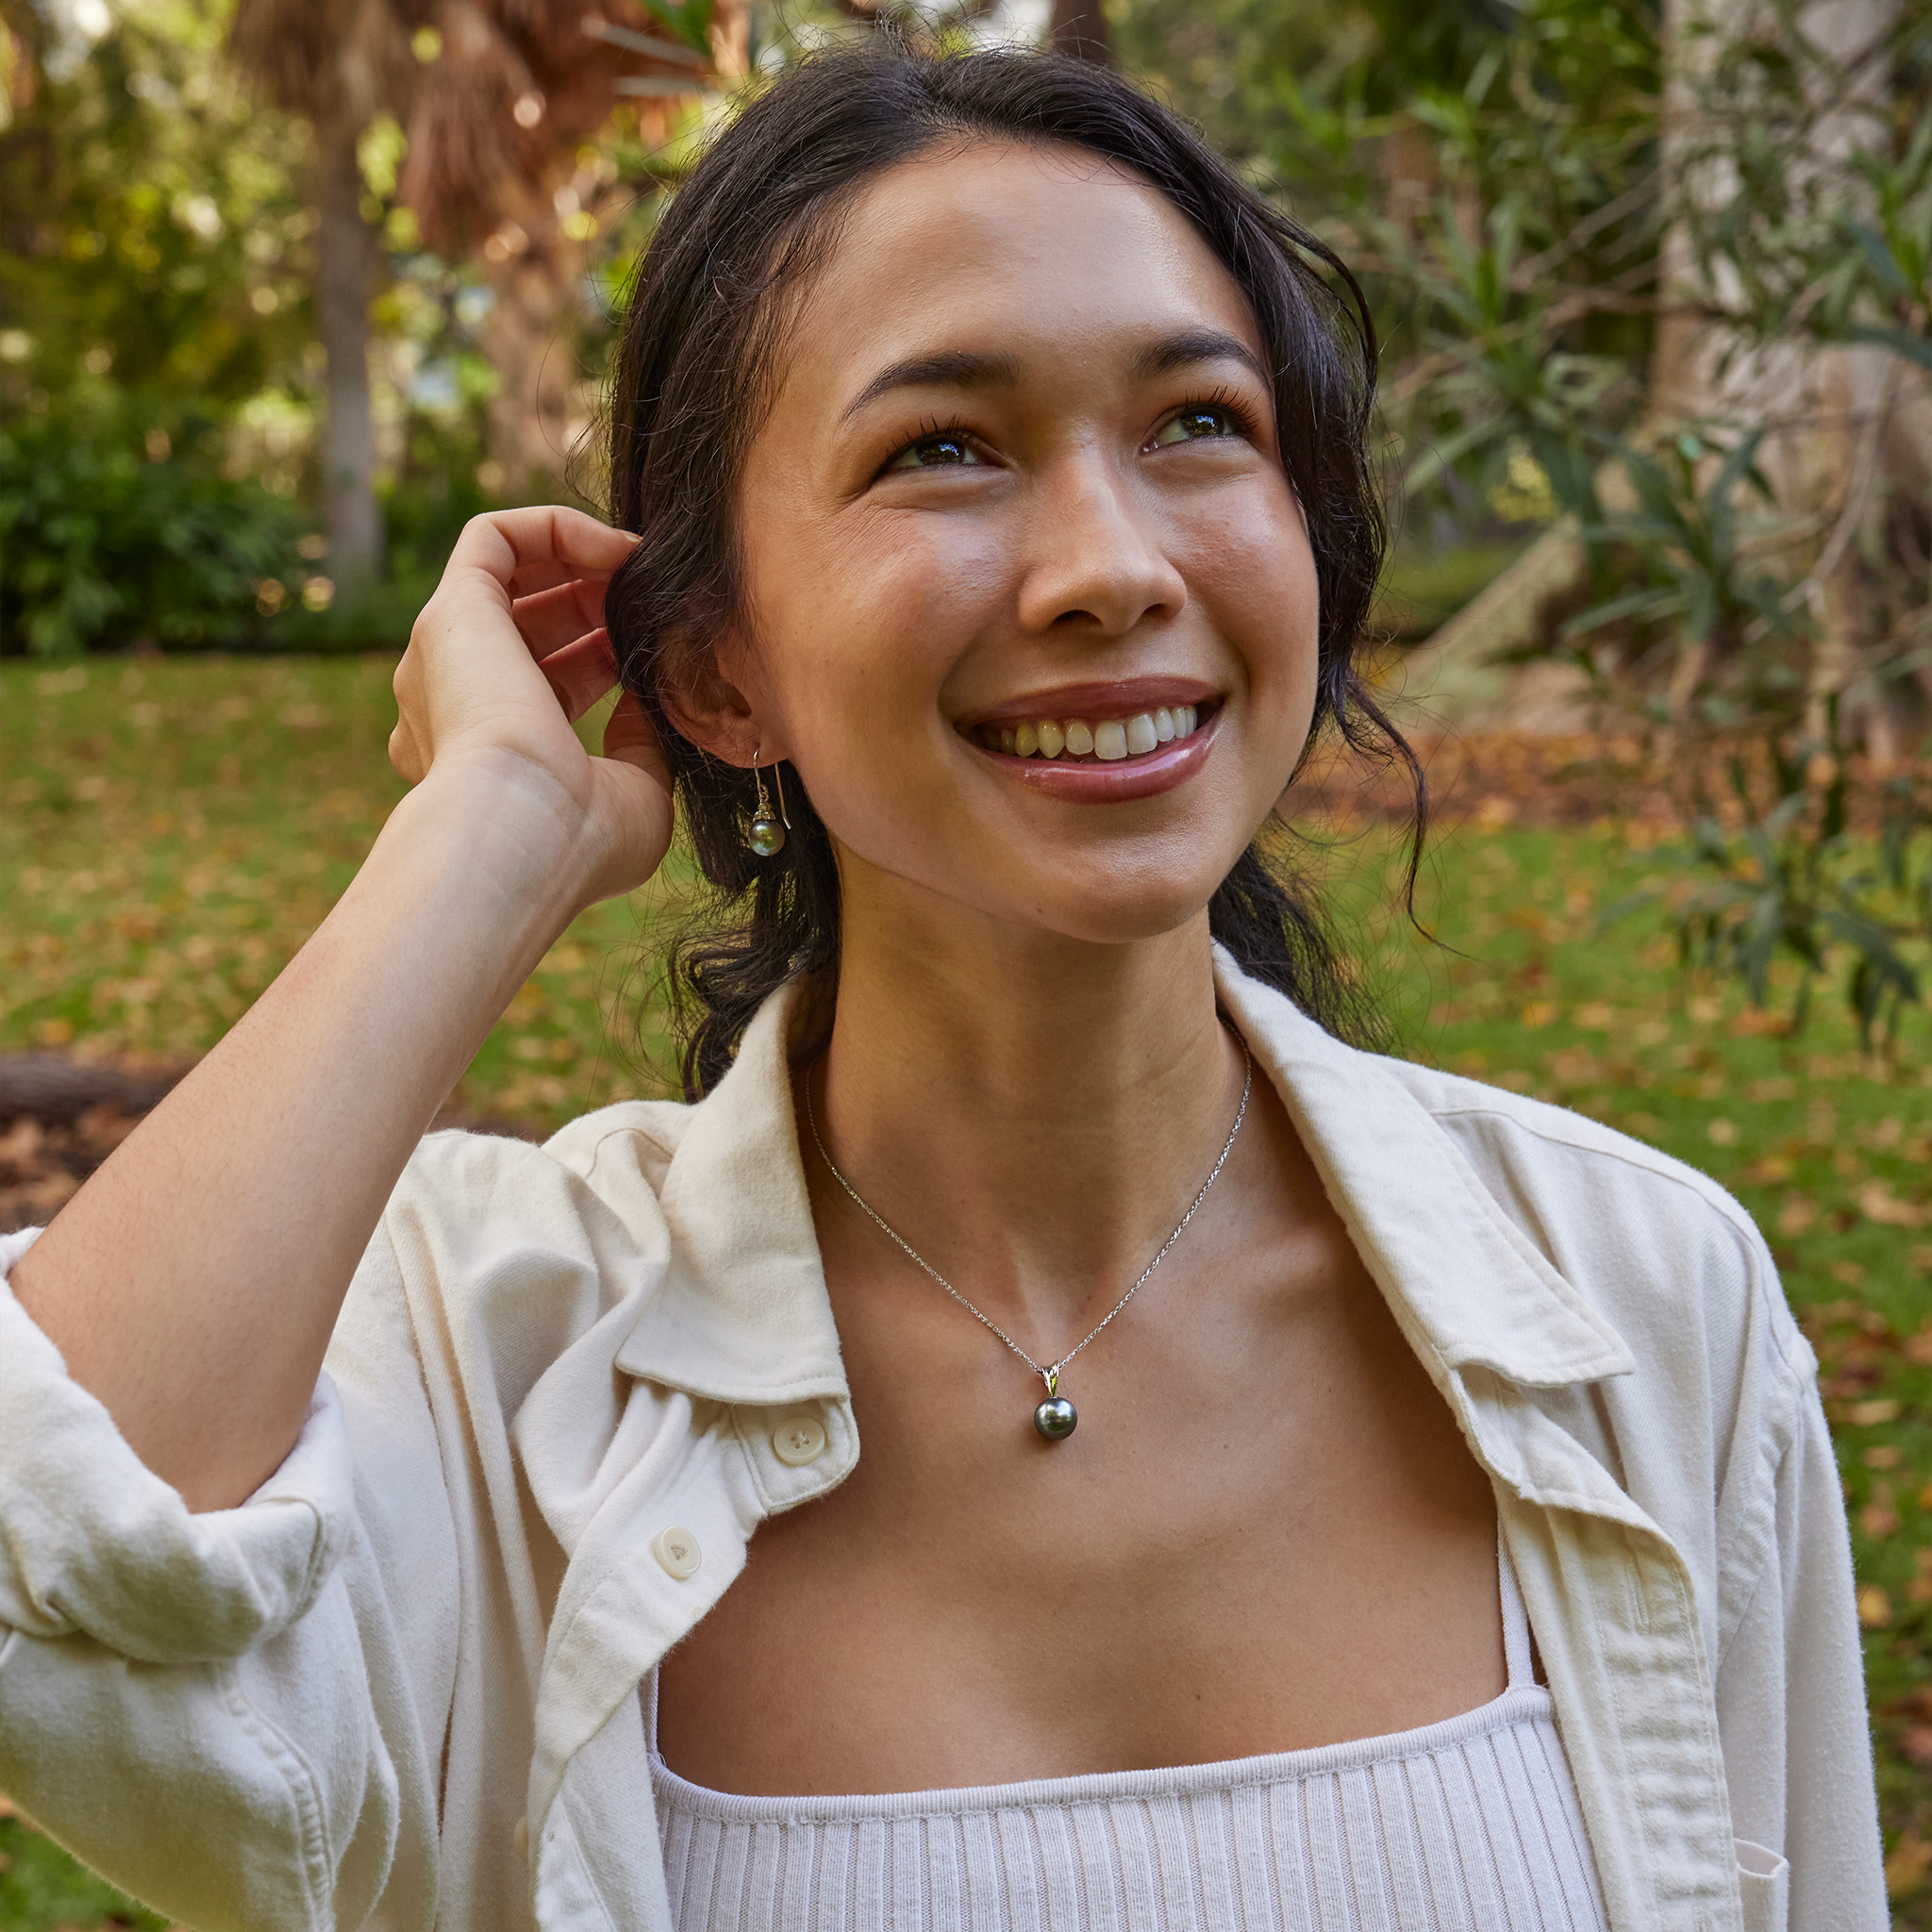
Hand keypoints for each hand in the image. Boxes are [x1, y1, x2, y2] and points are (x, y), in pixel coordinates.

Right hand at [389, 507, 673, 907]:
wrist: (523, 836)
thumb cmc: (580, 840)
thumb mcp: (632, 797)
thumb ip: (638, 748)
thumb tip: (646, 709)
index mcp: (492, 757)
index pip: (547, 682)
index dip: (607, 656)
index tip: (658, 651)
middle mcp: (453, 705)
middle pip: (526, 627)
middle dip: (595, 604)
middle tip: (651, 603)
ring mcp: (444, 657)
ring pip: (505, 576)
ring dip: (576, 560)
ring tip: (637, 565)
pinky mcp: (449, 611)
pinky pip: (492, 537)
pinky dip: (555, 528)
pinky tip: (614, 550)